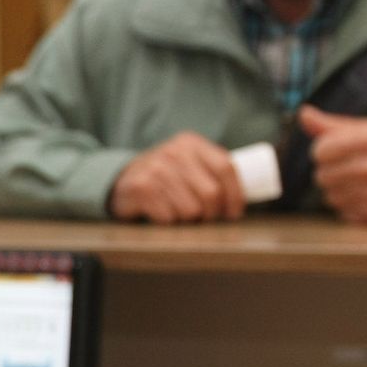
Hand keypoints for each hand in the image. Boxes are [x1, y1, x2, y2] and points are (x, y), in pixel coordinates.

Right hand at [108, 132, 245, 223]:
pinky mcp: (140, 189)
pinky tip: (160, 213)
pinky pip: (169, 218)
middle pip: (211, 194)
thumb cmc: (164, 177)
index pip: (226, 167)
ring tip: (178, 213)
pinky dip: (168, 223)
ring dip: (187, 220)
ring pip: (191, 210)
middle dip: (212, 214)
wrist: (121, 180)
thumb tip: (244, 198)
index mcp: (191, 143)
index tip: (234, 213)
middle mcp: (174, 152)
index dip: (235, 195)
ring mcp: (156, 169)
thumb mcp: (188, 164)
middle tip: (204, 219)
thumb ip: (212, 171)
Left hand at [298, 105, 366, 223]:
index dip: (324, 151)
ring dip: (340, 190)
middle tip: (351, 167)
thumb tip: (304, 114)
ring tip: (361, 182)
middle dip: (331, 171)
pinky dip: (351, 206)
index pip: (320, 150)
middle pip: (322, 176)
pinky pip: (345, 212)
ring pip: (331, 196)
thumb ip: (333, 124)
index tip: (336, 150)